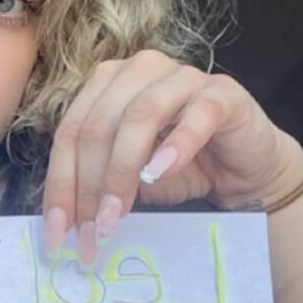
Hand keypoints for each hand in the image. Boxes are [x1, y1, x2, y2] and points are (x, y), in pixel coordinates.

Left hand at [39, 49, 302, 266]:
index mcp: (106, 83)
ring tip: (115, 216)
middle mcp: (139, 70)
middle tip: (91, 233)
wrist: (245, 169)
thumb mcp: (128, 179)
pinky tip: (159, 174)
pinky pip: (196, 115)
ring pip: (139, 117)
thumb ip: (96, 185)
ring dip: (122, 172)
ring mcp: (181, 76)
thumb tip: (62, 223)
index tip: (57, 232)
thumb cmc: (180, 169)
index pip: (70, 132)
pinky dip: (175, 146)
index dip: (60, 183)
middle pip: (99, 126)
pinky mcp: (222, 93)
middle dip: (88, 185)